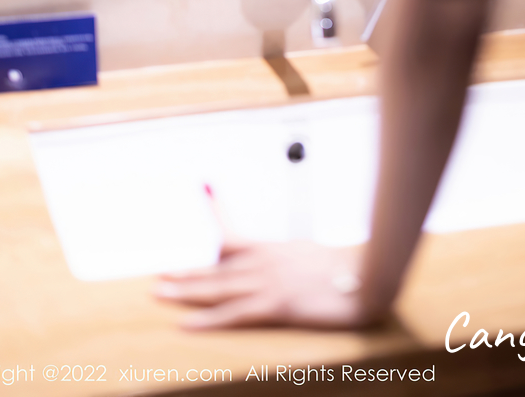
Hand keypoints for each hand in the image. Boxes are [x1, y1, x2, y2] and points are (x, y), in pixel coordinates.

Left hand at [154, 238, 375, 330]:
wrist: (366, 279)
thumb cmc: (344, 270)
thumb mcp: (311, 257)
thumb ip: (291, 259)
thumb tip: (283, 264)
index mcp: (272, 249)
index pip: (233, 236)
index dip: (212, 220)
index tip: (196, 201)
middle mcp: (264, 262)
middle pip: (216, 268)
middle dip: (186, 271)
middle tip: (158, 274)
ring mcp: (267, 283)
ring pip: (216, 288)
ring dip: (186, 290)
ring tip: (160, 292)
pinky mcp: (275, 305)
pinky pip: (233, 314)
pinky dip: (208, 319)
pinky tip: (188, 323)